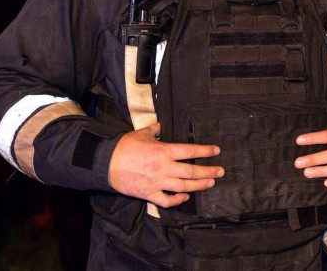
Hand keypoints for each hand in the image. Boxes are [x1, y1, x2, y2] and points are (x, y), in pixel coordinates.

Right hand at [108, 122, 222, 207]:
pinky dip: (178, 200)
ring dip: (199, 185)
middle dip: (208, 172)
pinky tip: (186, 197)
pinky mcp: (149, 194)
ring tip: (210, 183)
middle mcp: (164, 167)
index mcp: (164, 151)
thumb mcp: (142, 133)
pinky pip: (167, 200)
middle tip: (220, 172)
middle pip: (191, 171)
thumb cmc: (124, 147)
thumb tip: (161, 125)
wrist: (106, 163)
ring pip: (183, 186)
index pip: (190, 150)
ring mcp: (157, 182)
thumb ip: (155, 129)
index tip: (216, 151)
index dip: (205, 151)